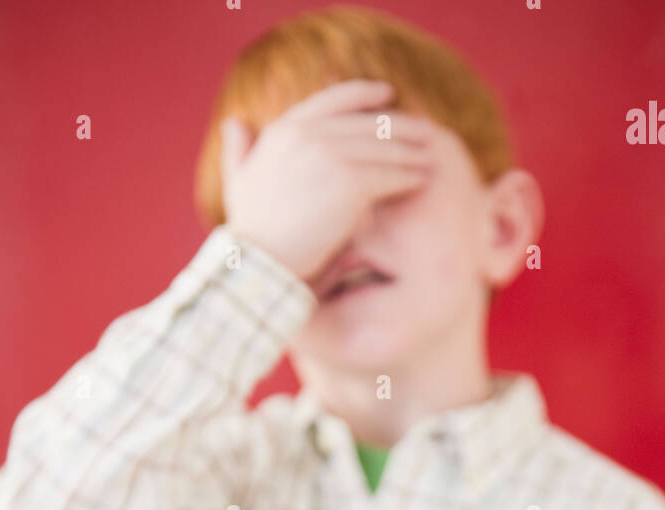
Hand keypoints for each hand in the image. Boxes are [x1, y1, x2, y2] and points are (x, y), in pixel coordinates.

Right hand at [219, 78, 435, 283]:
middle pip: (366, 122)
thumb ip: (239, 150)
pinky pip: (388, 174)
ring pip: (382, 147)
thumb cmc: (251, 231)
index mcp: (285, 130)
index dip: (364, 95)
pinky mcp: (350, 183)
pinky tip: (421, 180)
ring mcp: (330, 155)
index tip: (388, 94)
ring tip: (430, 157)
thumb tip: (234, 123)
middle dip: (399, 126)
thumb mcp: (239, 181)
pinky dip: (408, 176)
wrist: (261, 260)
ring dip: (410, 152)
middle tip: (424, 130)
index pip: (333, 100)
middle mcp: (308, 135)